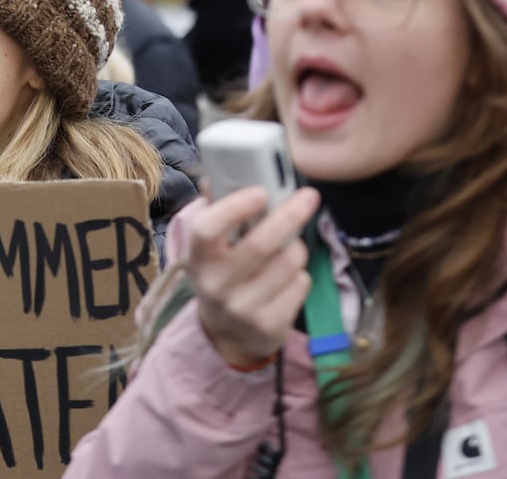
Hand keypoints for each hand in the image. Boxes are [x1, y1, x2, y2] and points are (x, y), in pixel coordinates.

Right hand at [184, 186, 319, 367]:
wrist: (225, 332)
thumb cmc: (220, 271)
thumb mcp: (209, 246)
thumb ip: (214, 210)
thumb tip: (215, 174)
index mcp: (197, 258)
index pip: (207, 230)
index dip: (234, 208)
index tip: (260, 191)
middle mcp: (215, 286)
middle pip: (260, 245)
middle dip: (289, 216)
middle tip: (309, 196)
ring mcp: (242, 309)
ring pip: (289, 263)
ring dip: (297, 248)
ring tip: (288, 248)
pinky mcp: (269, 326)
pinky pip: (301, 285)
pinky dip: (301, 274)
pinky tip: (286, 278)